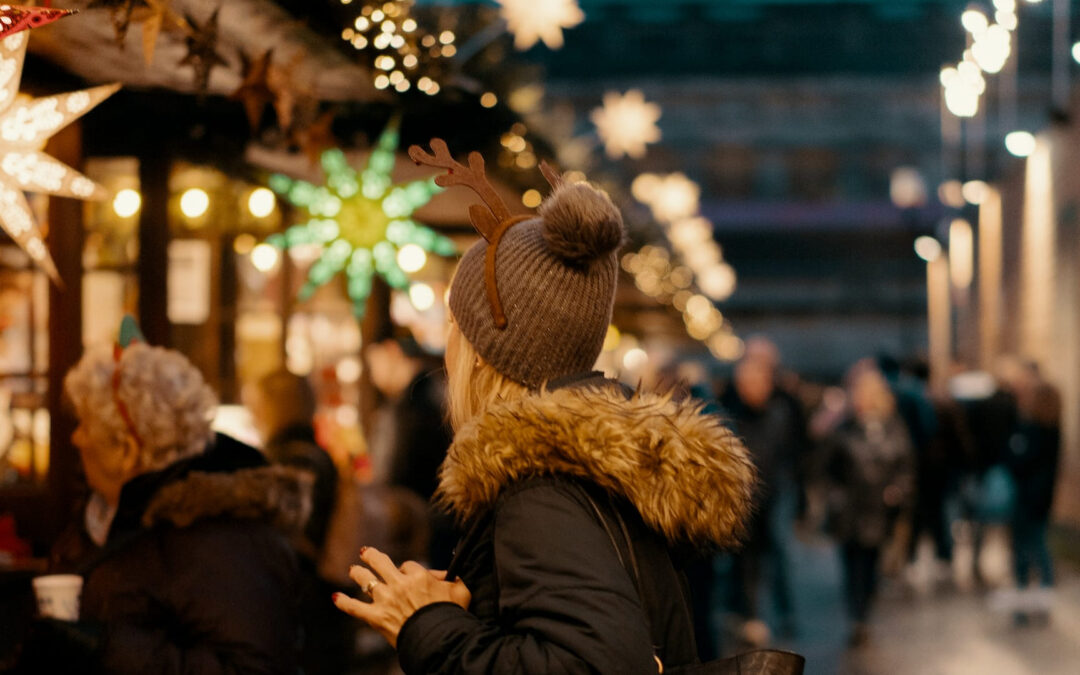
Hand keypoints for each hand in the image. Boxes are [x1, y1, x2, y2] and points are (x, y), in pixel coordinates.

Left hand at [332, 546, 470, 647]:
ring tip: (352, 570)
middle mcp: (399, 584)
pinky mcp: (376, 617)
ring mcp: (385, 600)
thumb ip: (454, 578)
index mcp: (419, 576)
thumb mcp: (461, 591)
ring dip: (357, 574)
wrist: (439, 639)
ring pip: (365, 581)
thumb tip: (446, 575)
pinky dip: (344, 603)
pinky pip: (355, 608)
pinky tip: (335, 597)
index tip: (409, 576)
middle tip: (365, 552)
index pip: (408, 565)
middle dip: (372, 556)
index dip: (408, 570)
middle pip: (380, 562)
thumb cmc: (451, 615)